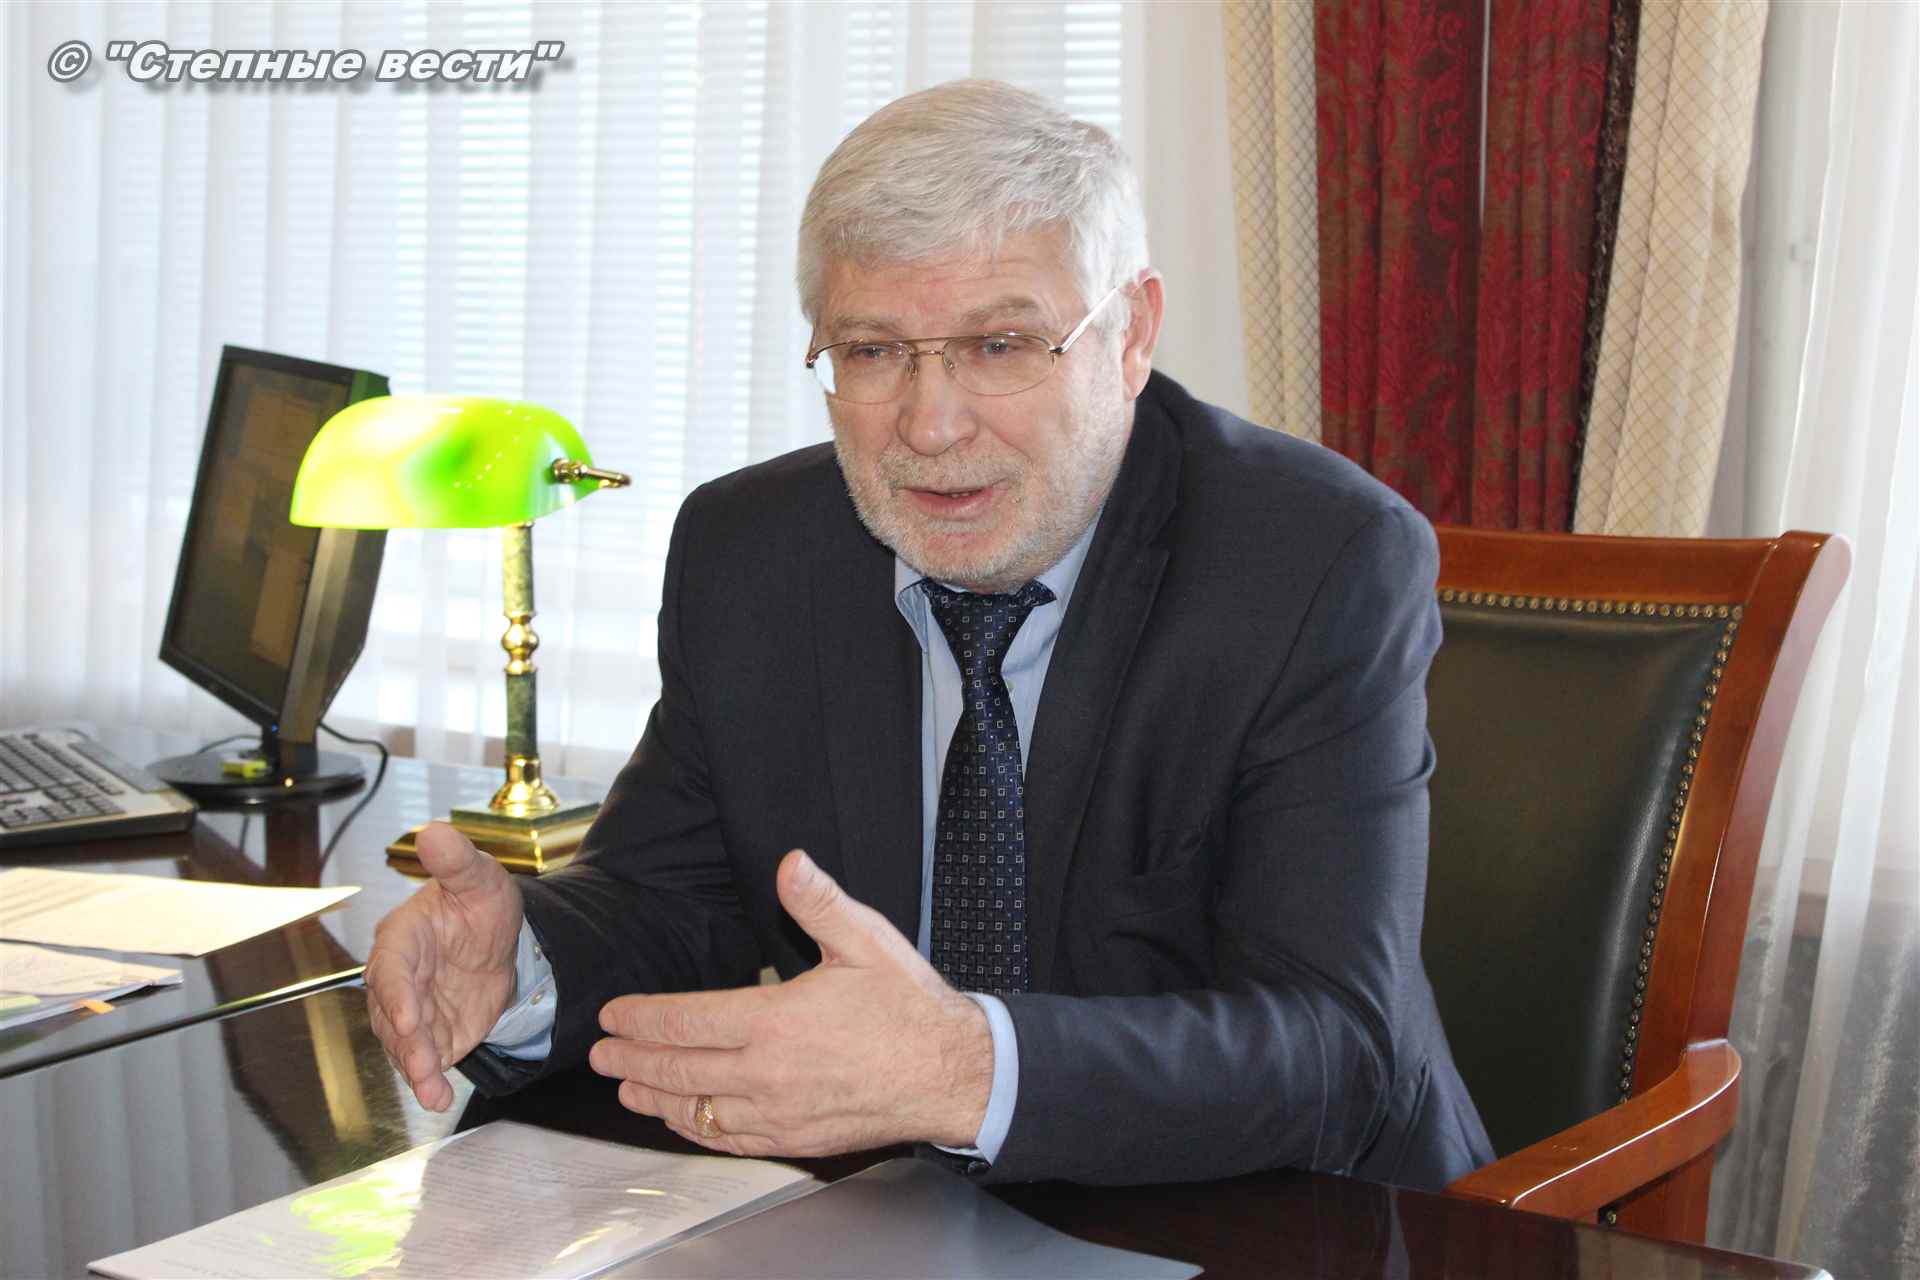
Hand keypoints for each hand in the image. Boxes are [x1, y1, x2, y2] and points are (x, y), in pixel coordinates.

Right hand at [366, 822, 524, 1111]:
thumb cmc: (480, 904)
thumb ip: (457, 861)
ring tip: (431, 1090)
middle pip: (391, 1015)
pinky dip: (429, 1082)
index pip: (391, 969)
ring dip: (415, 1068)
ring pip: (403, 1044)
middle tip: (422, 1064)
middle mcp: (398, 979)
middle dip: (405, 1042)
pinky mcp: (430, 1035)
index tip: (405, 1017)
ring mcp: (412, 1011)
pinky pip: (424, 1061)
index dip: (396, 995)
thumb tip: (435, 831)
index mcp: (402, 938)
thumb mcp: (479, 878)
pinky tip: (439, 1099)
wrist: (503, 941)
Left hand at [590, 849, 993, 1156]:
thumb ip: (820, 902)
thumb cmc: (911, 1008)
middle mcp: (767, 1073)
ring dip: (655, 1098)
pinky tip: (684, 1121)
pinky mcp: (795, 1137)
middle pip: (679, 1068)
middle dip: (632, 1059)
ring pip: (697, 1110)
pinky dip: (696, 1130)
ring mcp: (779, 1112)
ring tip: (628, 1087)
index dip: (642, 1017)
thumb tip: (789, 862)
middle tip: (601, 1054)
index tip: (613, 1014)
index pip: (687, 1020)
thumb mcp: (867, 941)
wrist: (953, 1074)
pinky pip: (730, 1139)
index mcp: (777, 1020)